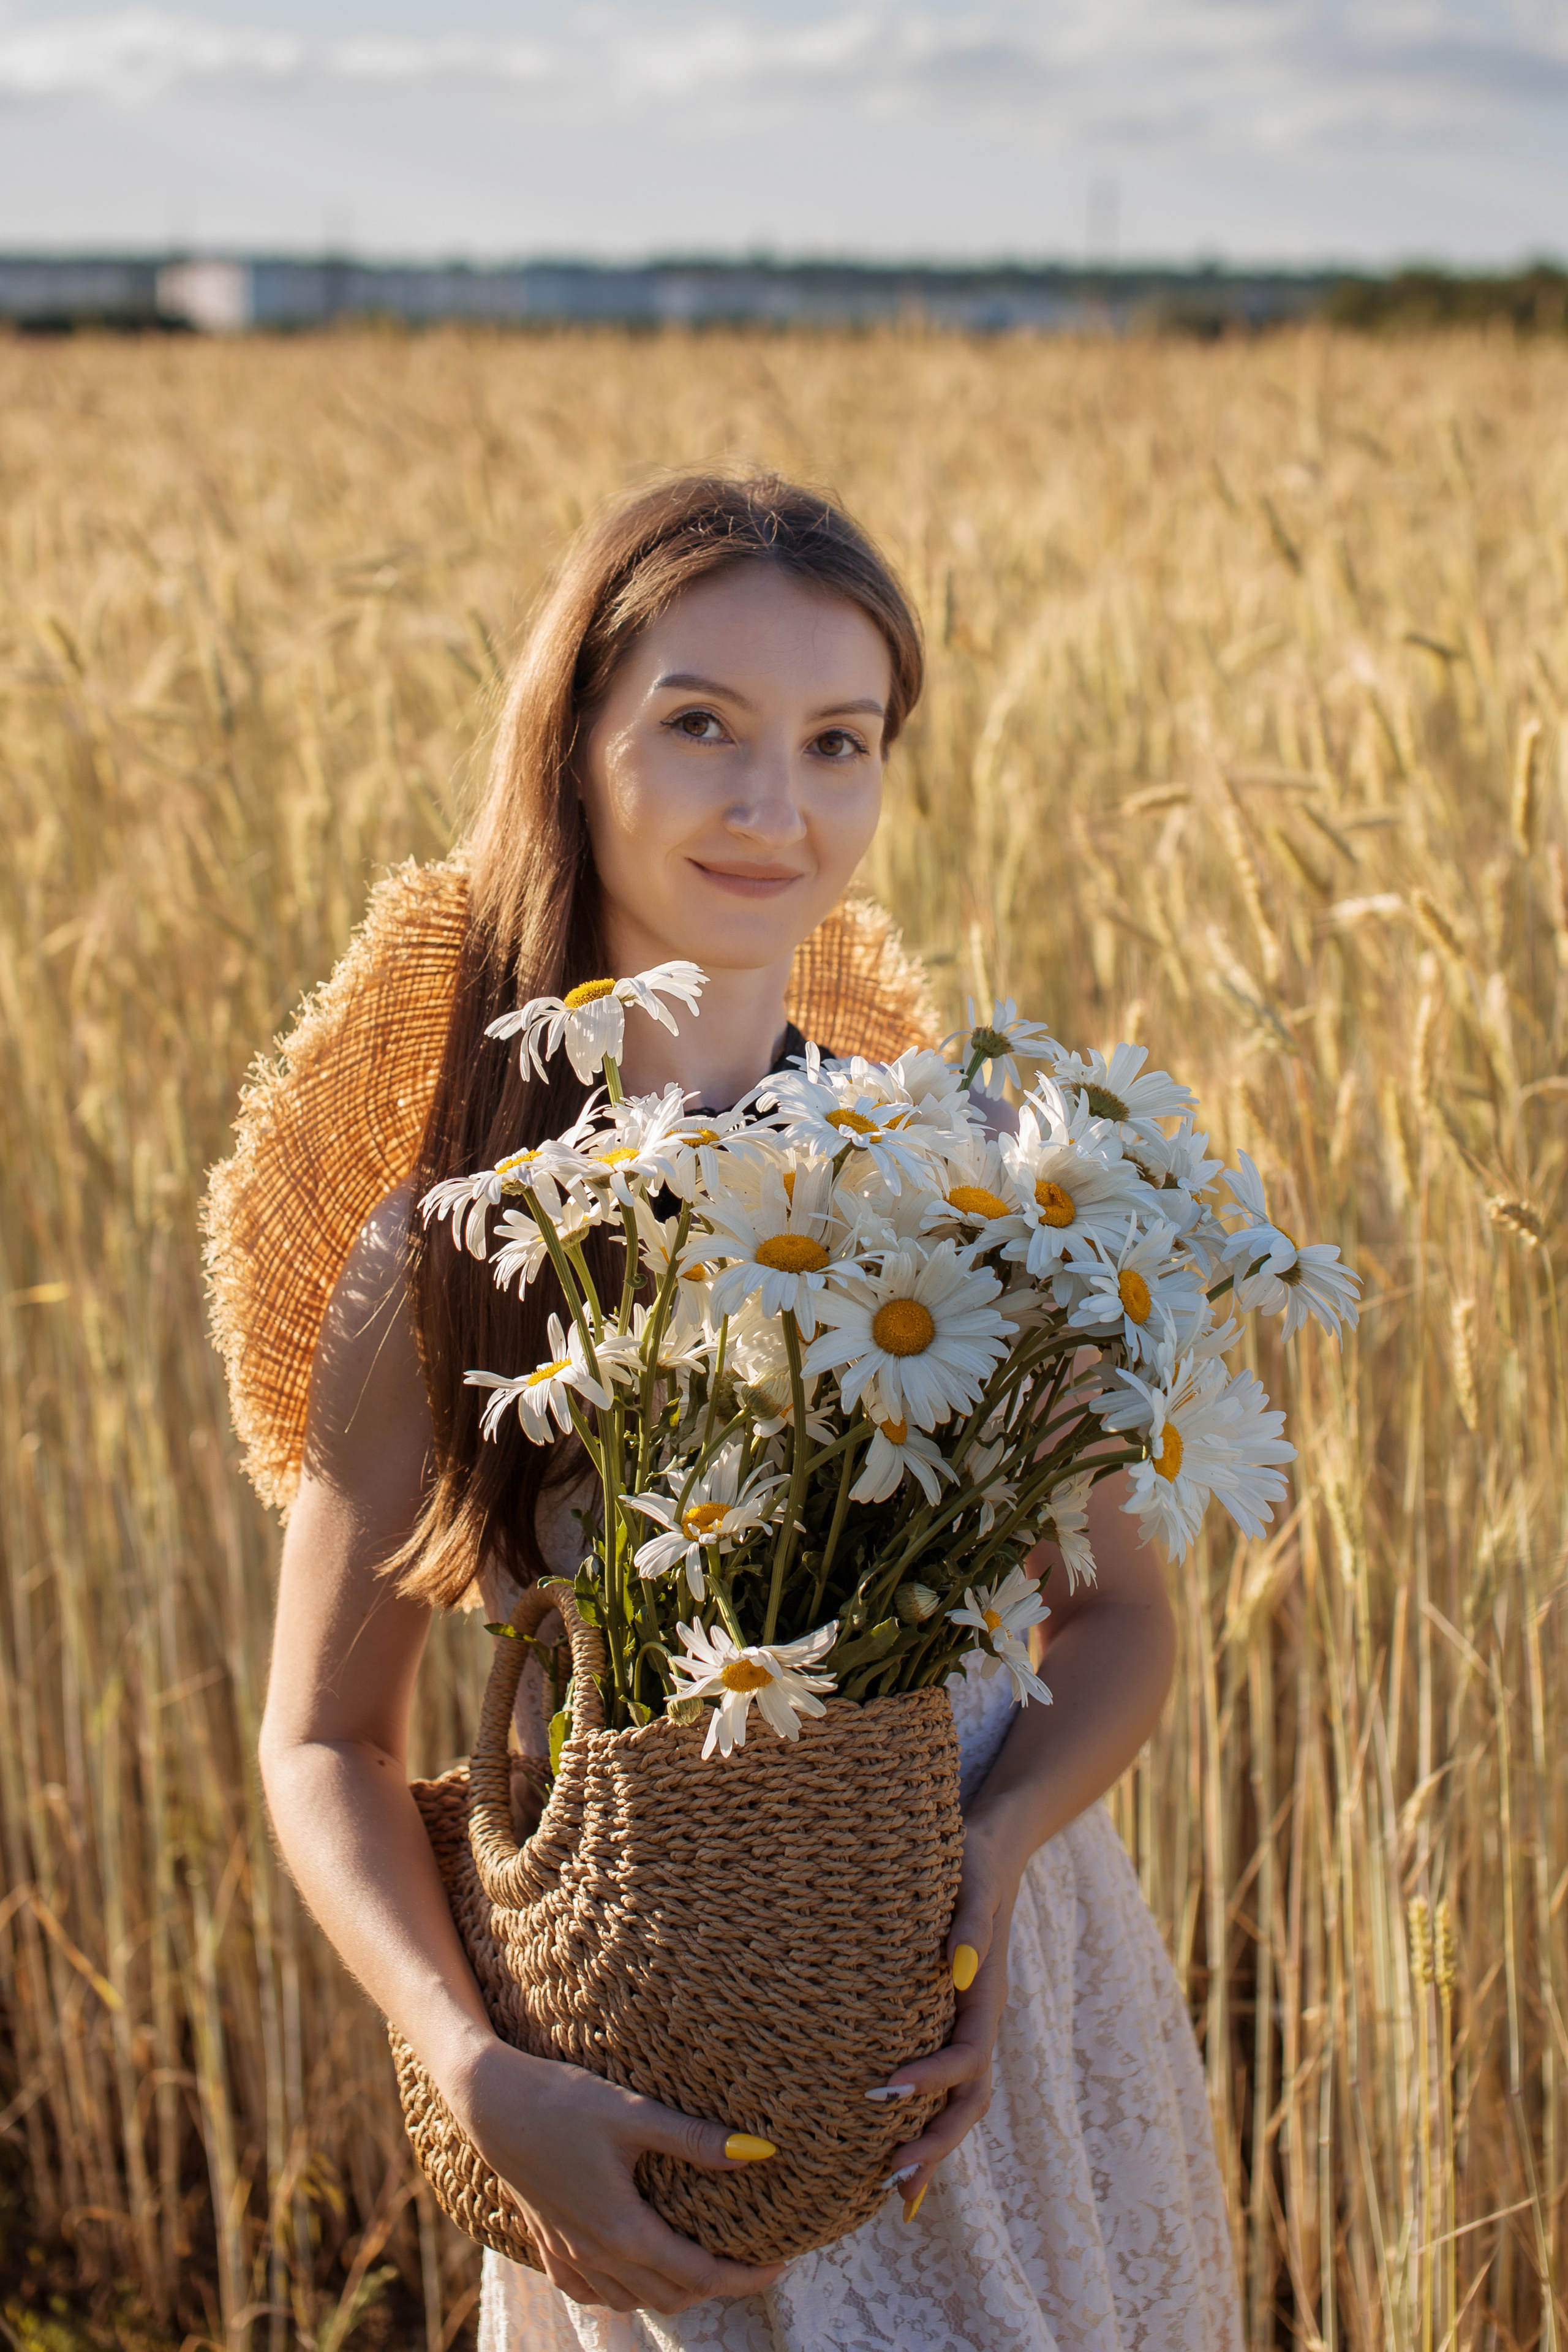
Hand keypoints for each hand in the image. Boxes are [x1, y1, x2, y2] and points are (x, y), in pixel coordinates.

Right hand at [450, 2038, 787, 2313]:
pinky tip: (632, 2267)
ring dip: (671, 2290)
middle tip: (748, 2260)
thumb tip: (757, 2154)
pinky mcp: (546, 2242)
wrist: (491, 2102)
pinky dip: (621, 2291)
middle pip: (670, 2295)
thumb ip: (694, 2139)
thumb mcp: (634, 2113)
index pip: (700, 2275)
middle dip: (715, 2287)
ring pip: (631, 2300)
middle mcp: (597, 2255)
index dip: (745, 2277)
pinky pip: (589, 2292)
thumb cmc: (563, 2101)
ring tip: (700, 2260)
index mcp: (625, 2231)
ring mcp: (568, 2254)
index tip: (780, 2264)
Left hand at [874, 1815, 1021, 2219]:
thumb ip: (969, 1924)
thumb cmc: (974, 1863)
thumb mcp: (973, 1883)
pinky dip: (926, 2123)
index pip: (967, 2056)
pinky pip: (945, 2086)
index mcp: (985, 1995)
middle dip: (935, 2143)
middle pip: (970, 2101)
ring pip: (960, 2103)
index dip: (932, 2080)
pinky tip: (893, 2151)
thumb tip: (956, 1969)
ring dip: (931, 2147)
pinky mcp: (950, 2022)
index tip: (888, 2091)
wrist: (992, 1848)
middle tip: (891, 2181)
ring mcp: (967, 2025)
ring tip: (892, 2192)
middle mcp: (979, 2020)